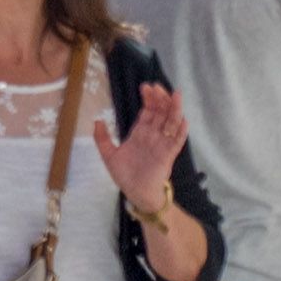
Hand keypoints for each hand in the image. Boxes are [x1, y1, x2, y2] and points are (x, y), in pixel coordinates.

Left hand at [90, 80, 187, 208]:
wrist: (136, 194)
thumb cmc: (125, 175)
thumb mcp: (109, 155)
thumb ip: (102, 138)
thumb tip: (97, 120)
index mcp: (140, 133)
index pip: (147, 112)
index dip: (148, 99)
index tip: (146, 86)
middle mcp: (153, 136)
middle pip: (160, 113)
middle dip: (160, 99)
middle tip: (158, 86)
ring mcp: (162, 144)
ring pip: (171, 123)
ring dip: (174, 109)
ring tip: (175, 95)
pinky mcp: (168, 155)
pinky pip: (177, 141)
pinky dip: (180, 131)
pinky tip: (183, 120)